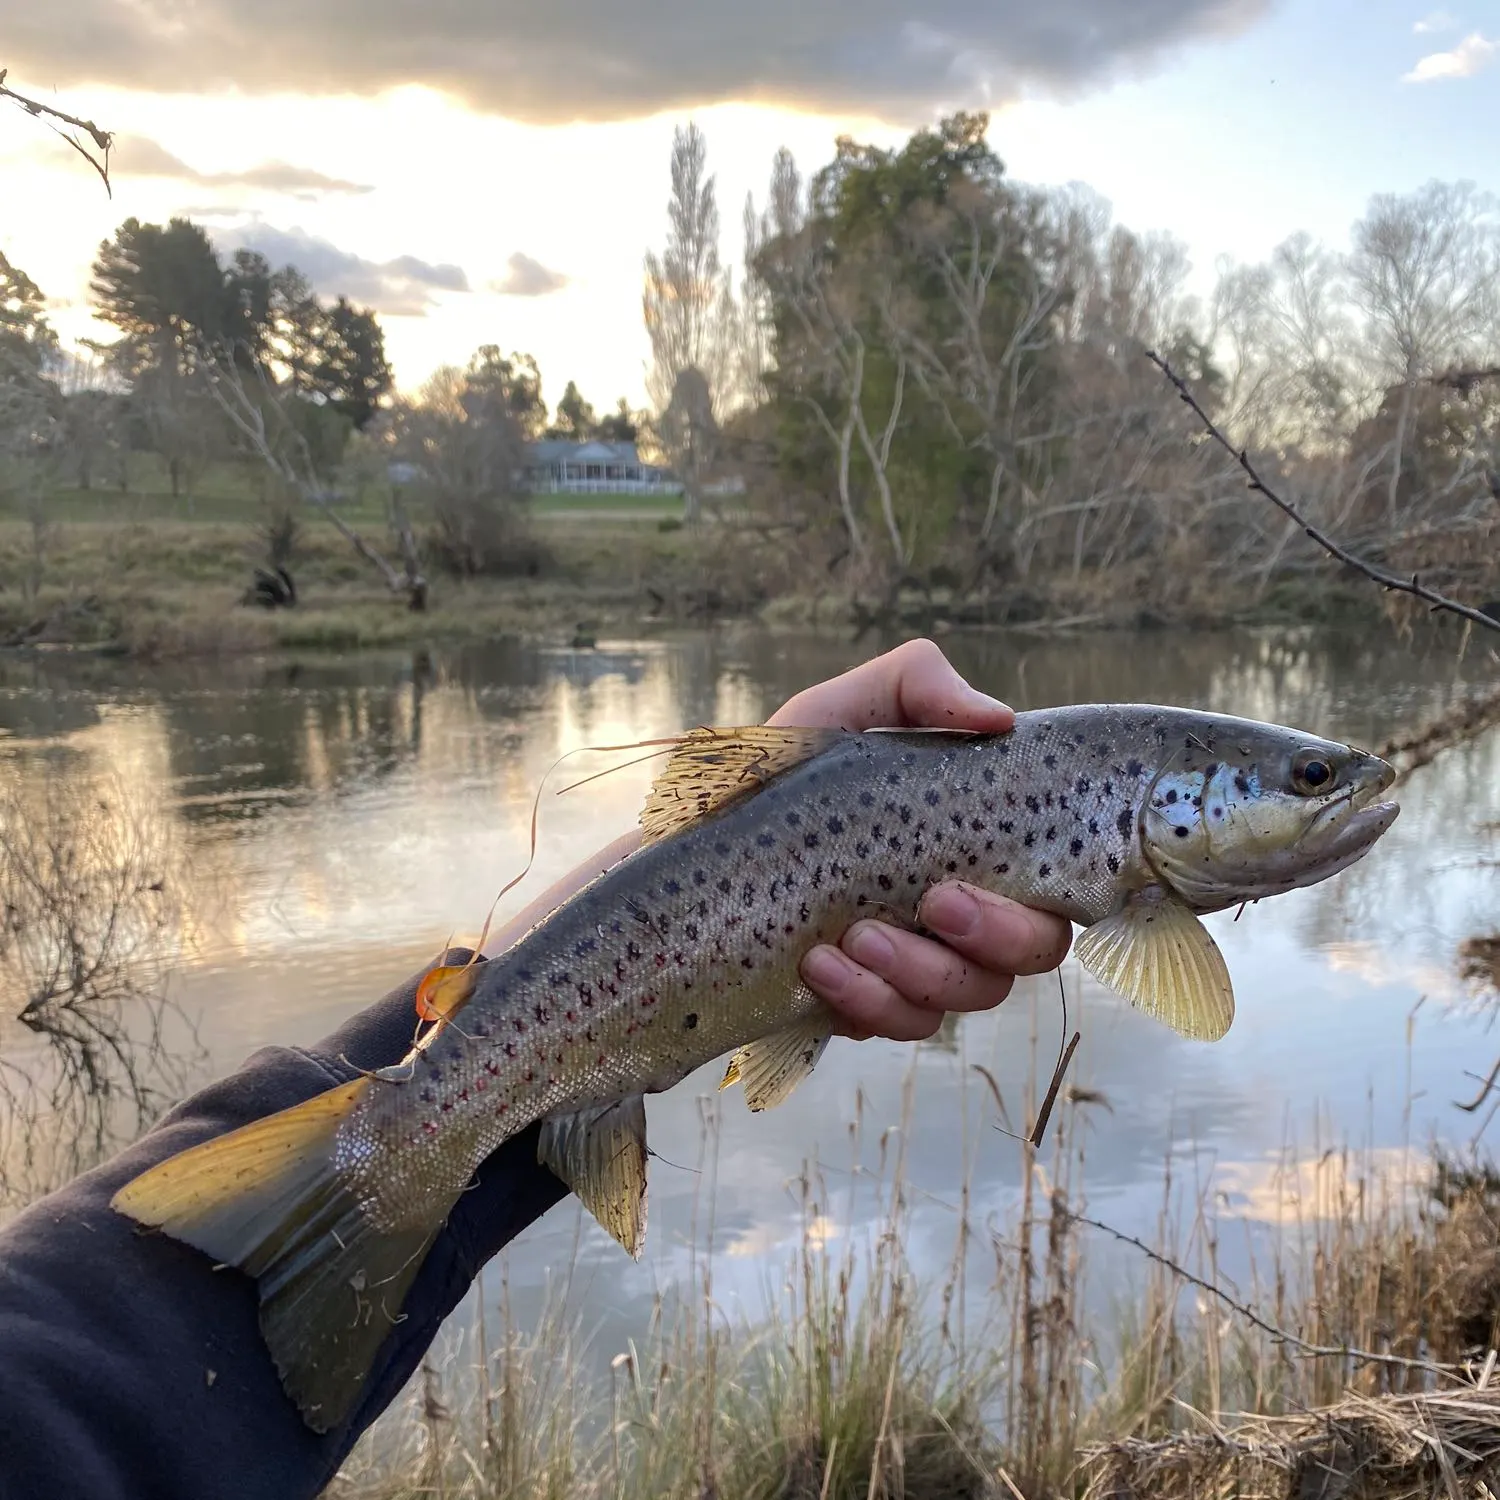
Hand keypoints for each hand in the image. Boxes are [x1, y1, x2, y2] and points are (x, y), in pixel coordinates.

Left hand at [768, 639, 1072, 1041]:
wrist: (683, 849)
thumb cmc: (774, 777)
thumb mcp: (837, 712)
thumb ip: (916, 685)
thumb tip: (999, 719)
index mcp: (972, 844)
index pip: (1049, 892)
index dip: (1034, 905)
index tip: (955, 884)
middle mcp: (959, 910)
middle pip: (1031, 954)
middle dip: (988, 939)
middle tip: (927, 904)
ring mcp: (917, 964)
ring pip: (966, 998)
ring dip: (914, 977)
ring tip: (848, 939)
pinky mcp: (868, 1006)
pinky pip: (898, 1025)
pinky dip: (864, 1004)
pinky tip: (816, 966)